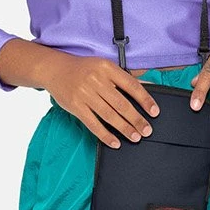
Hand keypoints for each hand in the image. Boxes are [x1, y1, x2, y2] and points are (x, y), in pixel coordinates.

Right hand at [43, 53, 160, 149]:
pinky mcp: (75, 106)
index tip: (154, 111)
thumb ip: (122, 78)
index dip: (145, 100)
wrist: (55, 69)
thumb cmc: (83, 69)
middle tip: (147, 130)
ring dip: (124, 128)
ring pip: (109, 115)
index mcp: (107, 68)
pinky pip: (93, 124)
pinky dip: (105, 135)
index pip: (131, 85)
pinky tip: (115, 142)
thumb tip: (145, 90)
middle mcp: (96, 80)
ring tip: (135, 137)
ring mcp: (85, 94)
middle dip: (136, 119)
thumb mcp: (104, 67)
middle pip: (121, 103)